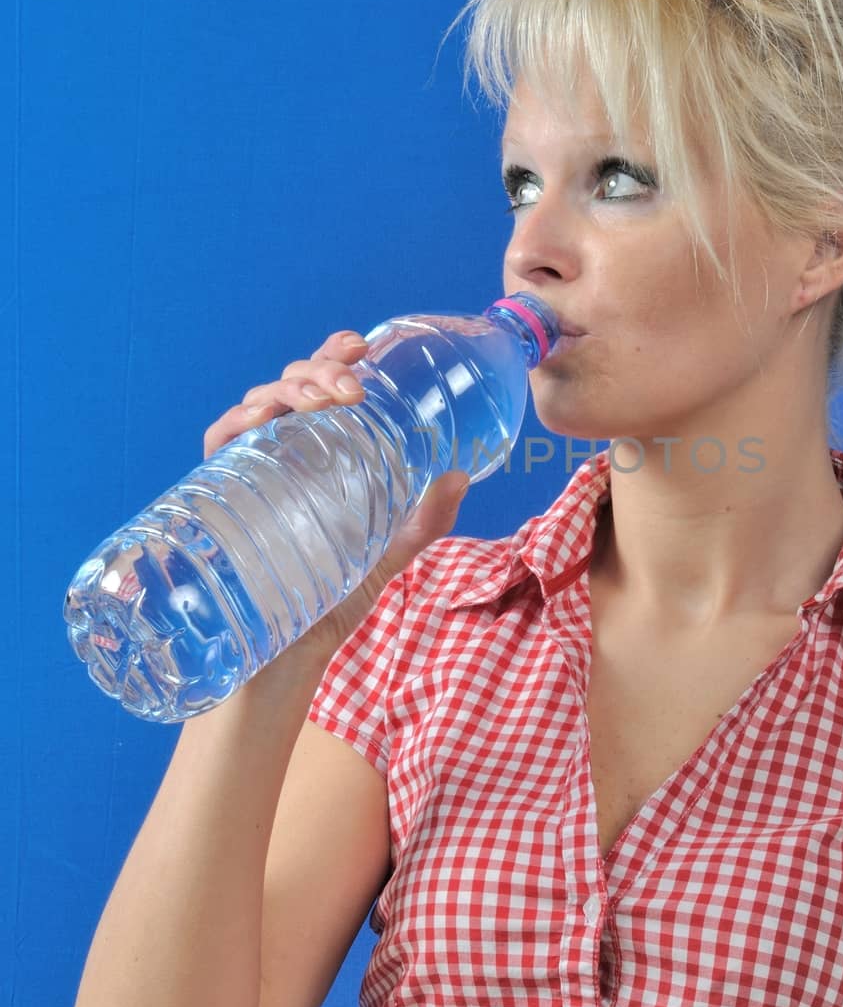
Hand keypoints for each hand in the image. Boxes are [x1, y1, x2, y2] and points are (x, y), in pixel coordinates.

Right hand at [201, 329, 470, 666]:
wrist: (284, 662)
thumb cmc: (328, 601)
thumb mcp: (388, 552)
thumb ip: (424, 518)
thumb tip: (461, 475)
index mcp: (318, 453)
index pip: (322, 388)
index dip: (336, 355)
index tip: (364, 345)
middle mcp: (279, 453)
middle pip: (293, 387)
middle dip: (322, 369)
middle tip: (354, 386)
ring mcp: (247, 471)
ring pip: (259, 404)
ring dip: (291, 387)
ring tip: (326, 397)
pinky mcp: (217, 496)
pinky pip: (220, 442)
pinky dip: (240, 420)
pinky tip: (266, 417)